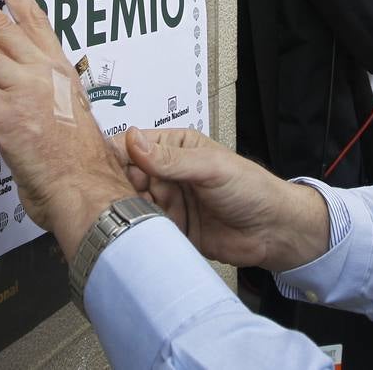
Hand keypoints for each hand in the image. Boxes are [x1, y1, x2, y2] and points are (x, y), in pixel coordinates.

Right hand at [111, 127, 329, 272]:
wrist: (273, 232)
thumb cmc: (251, 188)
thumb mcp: (210, 167)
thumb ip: (170, 158)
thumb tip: (133, 139)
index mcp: (175, 147)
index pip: (134, 146)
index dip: (116, 155)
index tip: (99, 167)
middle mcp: (167, 174)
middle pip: (126, 177)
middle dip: (117, 187)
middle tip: (111, 198)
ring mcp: (168, 202)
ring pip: (132, 204)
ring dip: (126, 211)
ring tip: (125, 217)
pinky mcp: (171, 229)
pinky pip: (145, 229)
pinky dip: (138, 232)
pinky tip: (135, 234)